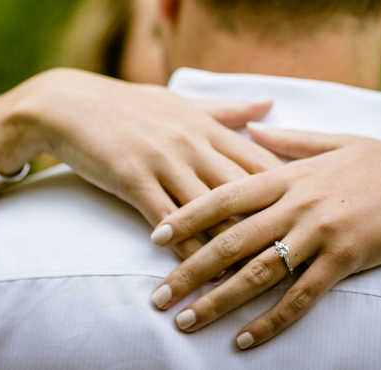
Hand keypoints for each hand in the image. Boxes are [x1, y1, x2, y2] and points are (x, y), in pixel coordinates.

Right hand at [0, 68, 282, 258]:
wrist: (68, 103)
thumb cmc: (128, 105)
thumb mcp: (181, 103)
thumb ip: (227, 110)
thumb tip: (269, 105)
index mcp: (207, 127)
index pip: (260, 160)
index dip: (290, 190)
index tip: (312, 215)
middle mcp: (193, 143)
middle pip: (245, 188)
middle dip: (271, 223)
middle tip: (296, 256)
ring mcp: (164, 160)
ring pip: (210, 210)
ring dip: (231, 246)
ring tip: (256, 278)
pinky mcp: (133, 177)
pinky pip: (166, 220)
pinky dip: (184, 248)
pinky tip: (197, 273)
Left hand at [148, 125, 380, 348]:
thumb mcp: (335, 142)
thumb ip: (288, 142)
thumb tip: (250, 129)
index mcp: (291, 174)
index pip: (226, 195)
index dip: (187, 216)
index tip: (155, 236)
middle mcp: (298, 204)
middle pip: (231, 240)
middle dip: (189, 270)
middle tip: (157, 296)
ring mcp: (321, 234)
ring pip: (258, 274)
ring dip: (218, 302)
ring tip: (186, 322)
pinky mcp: (345, 261)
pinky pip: (300, 298)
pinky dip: (270, 322)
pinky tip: (244, 342)